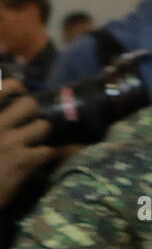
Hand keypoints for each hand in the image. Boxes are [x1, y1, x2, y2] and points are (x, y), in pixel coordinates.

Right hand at [0, 80, 56, 207]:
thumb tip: (8, 103)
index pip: (7, 87)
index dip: (17, 88)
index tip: (19, 95)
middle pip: (30, 104)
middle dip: (33, 114)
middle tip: (29, 123)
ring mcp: (9, 142)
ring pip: (43, 126)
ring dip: (41, 135)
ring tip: (34, 142)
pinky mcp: (22, 161)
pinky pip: (47, 150)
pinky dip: (45, 156)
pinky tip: (36, 160)